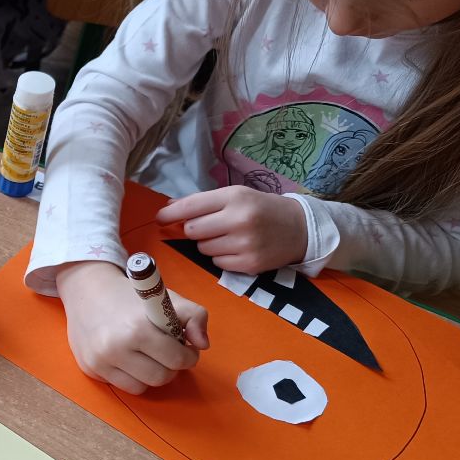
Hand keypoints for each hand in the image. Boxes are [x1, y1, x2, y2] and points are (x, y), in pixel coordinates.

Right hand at [59, 260, 208, 393]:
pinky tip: (130, 359)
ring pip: (142, 387)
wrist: (87, 290)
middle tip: (169, 353)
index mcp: (137, 329)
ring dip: (152, 374)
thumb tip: (202, 345)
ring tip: (150, 356)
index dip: (188, 355)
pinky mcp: (90, 369)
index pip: (176, 360)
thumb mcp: (168, 298)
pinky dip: (132, 376)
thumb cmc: (131, 296)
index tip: (186, 348)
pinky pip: (122, 386)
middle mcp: (115, 348)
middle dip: (172, 367)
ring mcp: (100, 361)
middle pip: (161, 377)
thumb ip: (195, 317)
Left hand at [156, 187, 306, 274]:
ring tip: (229, 237)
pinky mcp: (249, 264)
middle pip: (192, 230)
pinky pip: (217, 263)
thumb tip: (169, 207)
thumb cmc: (262, 208)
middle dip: (195, 230)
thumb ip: (204, 202)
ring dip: (209, 244)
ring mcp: (245, 244)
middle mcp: (239, 219)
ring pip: (203, 249)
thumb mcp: (236, 195)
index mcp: (234, 197)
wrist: (300, 228)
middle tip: (211, 226)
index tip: (159, 218)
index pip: (191, 206)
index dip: (170, 214)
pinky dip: (221, 258)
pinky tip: (237, 249)